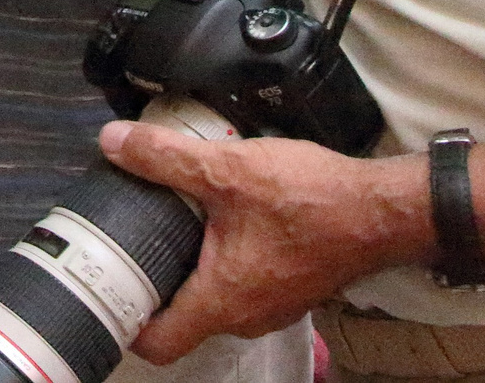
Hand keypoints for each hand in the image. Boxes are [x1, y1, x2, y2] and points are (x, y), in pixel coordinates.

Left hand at [98, 119, 425, 364]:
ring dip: (190, 268)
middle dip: (152, 284)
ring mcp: (271, 306)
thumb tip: (115, 142)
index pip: (157, 342)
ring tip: (166, 225)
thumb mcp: (227, 169)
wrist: (383, 211)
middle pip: (181, 319)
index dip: (124, 322)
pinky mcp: (288, 287)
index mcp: (222, 301)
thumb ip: (166, 158)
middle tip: (124, 243)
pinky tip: (216, 221)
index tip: (101, 289)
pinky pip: (241, 284)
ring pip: (213, 299)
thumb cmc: (314, 200)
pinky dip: (222, 260)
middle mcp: (245, 316)